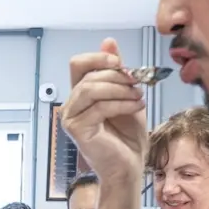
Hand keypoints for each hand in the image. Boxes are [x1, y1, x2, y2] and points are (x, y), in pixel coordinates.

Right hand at [65, 37, 147, 184]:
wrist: (129, 167)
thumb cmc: (127, 136)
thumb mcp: (127, 96)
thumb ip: (117, 72)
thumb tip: (109, 42)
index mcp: (80, 94)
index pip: (78, 63)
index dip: (99, 58)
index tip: (121, 64)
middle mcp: (71, 104)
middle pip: (87, 75)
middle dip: (116, 76)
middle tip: (138, 83)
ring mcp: (71, 118)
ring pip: (91, 89)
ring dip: (119, 89)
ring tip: (138, 96)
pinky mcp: (77, 129)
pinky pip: (99, 107)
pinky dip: (121, 104)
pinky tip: (136, 107)